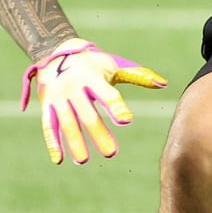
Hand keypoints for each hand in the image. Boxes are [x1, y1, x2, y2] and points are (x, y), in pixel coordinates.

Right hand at [19, 38, 167, 164]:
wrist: (55, 51)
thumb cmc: (93, 62)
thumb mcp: (114, 65)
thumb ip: (138, 76)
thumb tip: (163, 84)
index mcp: (92, 77)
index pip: (107, 94)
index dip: (116, 107)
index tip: (126, 121)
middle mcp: (74, 87)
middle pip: (88, 113)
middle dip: (98, 133)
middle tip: (111, 153)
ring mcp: (58, 97)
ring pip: (67, 122)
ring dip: (75, 142)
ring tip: (84, 161)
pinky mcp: (47, 105)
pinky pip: (49, 125)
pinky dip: (53, 142)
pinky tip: (59, 159)